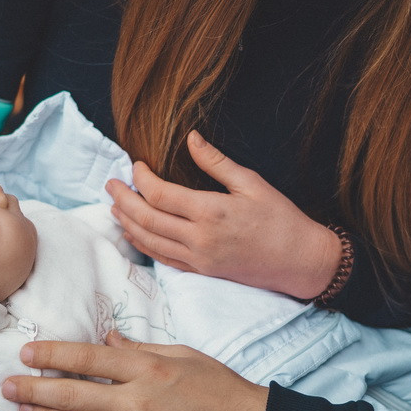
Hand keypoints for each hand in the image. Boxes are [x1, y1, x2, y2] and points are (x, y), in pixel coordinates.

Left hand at [3, 331, 269, 410]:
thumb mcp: (180, 354)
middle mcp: (138, 402)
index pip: (89, 360)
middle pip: (74, 396)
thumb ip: (139, 349)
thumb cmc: (216, 385)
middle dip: (35, 389)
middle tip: (7, 385)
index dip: (53, 356)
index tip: (27, 353)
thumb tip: (107, 340)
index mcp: (147, 369)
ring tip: (22, 409)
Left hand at [107, 131, 340, 299]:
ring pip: (149, 241)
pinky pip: (163, 259)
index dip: (141, 179)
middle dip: (123, 200)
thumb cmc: (281, 219)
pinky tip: (134, 233)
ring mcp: (198, 259)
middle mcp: (199, 238)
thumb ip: (216, 162)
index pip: (160, 194)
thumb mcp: (251, 183)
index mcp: (210, 212)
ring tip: (114, 206)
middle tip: (110, 184)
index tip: (135, 165)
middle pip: (147, 219)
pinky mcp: (202, 272)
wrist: (300, 261)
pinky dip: (143, 244)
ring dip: (127, 222)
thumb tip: (191, 138)